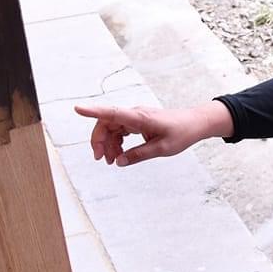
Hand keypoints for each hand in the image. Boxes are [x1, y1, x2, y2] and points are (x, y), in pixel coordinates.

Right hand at [76, 100, 231, 165]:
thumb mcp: (162, 149)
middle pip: (106, 123)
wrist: (195, 123)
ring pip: (112, 128)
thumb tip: (119, 162)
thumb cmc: (182, 133)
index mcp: (140, 118)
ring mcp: (136, 117)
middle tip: (101, 159)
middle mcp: (135, 114)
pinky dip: (116, 142)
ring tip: (112, 161)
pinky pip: (120, 130)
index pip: (112, 113)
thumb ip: (139, 155)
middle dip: (99, 140)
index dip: (93, 111)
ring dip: (108, 144)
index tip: (78, 109)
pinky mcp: (138, 122)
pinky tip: (119, 154)